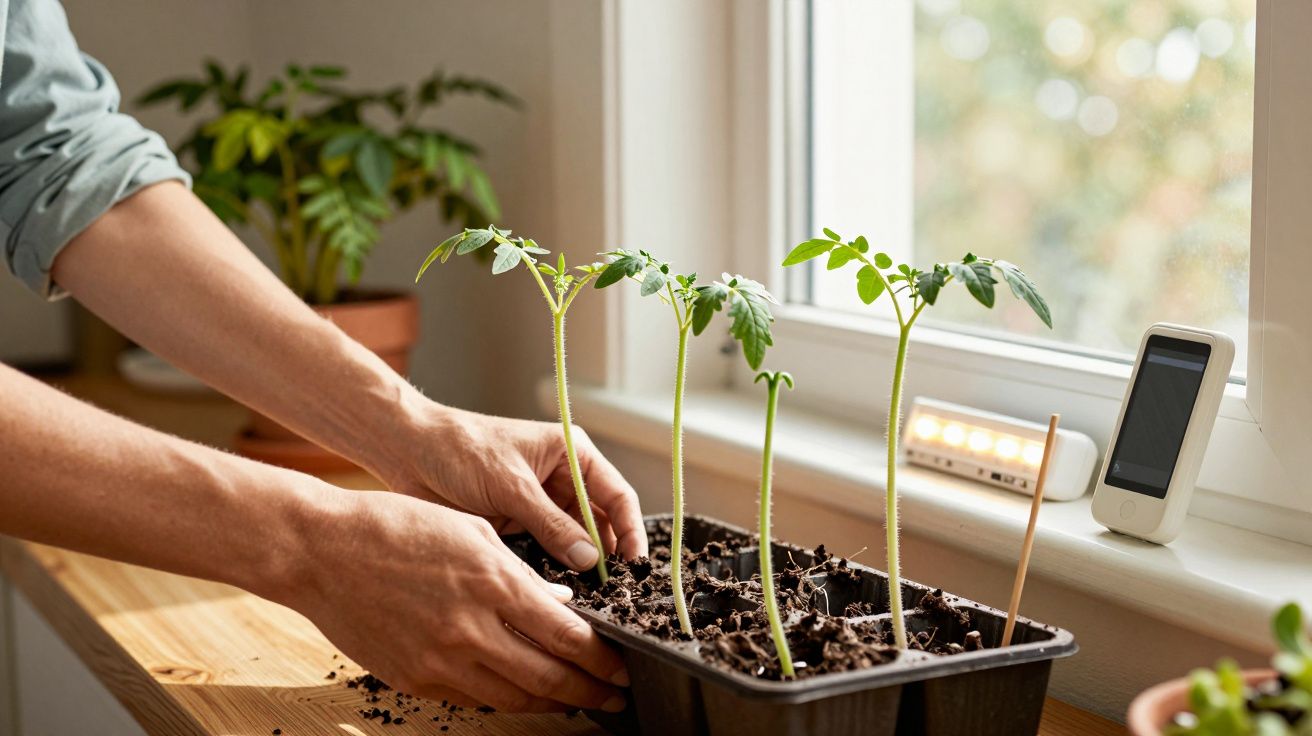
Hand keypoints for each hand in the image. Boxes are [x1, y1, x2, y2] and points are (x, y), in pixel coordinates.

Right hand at [289, 490, 629, 712]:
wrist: (322, 552)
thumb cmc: (396, 527)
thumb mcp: (473, 531)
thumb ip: (521, 573)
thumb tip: (562, 606)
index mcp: (493, 582)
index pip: (567, 636)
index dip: (602, 659)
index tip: (622, 667)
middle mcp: (471, 628)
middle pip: (548, 677)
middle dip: (589, 691)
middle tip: (614, 698)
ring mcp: (440, 660)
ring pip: (513, 697)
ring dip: (552, 703)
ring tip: (576, 701)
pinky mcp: (414, 679)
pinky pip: (472, 700)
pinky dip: (504, 699)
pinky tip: (520, 694)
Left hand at [385, 403, 647, 570]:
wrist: (409, 453)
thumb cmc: (460, 450)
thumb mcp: (510, 485)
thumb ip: (550, 523)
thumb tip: (589, 559)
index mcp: (572, 454)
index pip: (617, 494)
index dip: (631, 529)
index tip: (635, 563)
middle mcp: (564, 479)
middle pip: (602, 522)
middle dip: (608, 554)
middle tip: (615, 591)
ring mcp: (542, 505)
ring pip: (576, 541)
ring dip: (581, 565)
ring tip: (590, 596)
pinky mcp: (521, 526)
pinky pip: (548, 552)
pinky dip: (554, 570)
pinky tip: (557, 591)